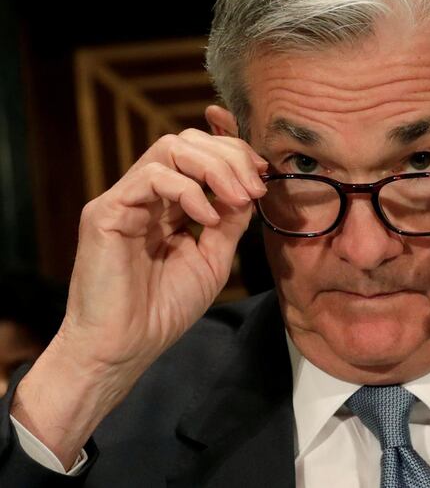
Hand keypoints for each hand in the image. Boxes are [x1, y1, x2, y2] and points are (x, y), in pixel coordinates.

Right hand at [12, 129, 266, 465]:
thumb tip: (251, 189)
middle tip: (255, 188)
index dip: (235, 155)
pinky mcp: (106, 211)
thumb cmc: (164, 309)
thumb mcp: (213, 259)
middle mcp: (146, 195)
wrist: (124, 347)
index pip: (201, 155)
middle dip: (230, 156)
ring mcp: (125, 199)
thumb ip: (231, 222)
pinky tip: (207, 219)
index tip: (264, 175)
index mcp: (170, 204)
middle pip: (188, 142)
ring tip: (239, 198)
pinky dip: (188, 191)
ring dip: (215, 168)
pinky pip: (152, 178)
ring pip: (170, 148)